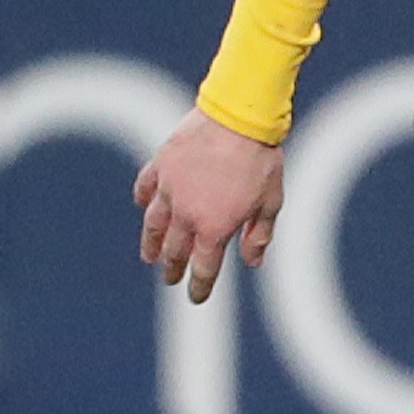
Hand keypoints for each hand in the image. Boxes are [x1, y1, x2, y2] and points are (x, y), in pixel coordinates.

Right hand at [135, 109, 284, 302]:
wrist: (238, 117)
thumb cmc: (261, 160)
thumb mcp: (270, 202)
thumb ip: (258, 235)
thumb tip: (251, 263)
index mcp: (215, 227)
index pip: (204, 268)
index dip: (200, 286)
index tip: (196, 297)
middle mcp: (186, 213)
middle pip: (175, 250)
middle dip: (173, 268)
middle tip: (170, 278)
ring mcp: (170, 189)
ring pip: (153, 224)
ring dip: (151, 243)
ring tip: (149, 255)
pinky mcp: (161, 165)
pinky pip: (146, 187)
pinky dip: (144, 199)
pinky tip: (143, 206)